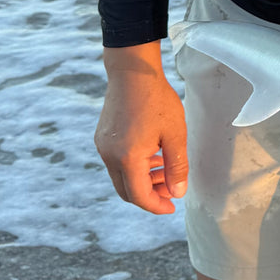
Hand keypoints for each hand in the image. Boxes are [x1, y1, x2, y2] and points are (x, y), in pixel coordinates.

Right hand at [96, 43, 187, 214]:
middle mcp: (110, 156)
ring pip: (121, 176)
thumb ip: (177, 166)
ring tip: (166, 168)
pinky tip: (153, 154)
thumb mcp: (175, 134)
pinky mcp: (102, 137)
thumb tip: (177, 193)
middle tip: (172, 189)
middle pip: (127, 191)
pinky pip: (117, 162)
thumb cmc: (157, 100)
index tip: (172, 207)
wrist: (132, 71)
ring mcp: (103, 147)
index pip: (139, 196)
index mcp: (127, 158)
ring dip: (143, 179)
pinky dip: (134, 166)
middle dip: (150, 195)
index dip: (156, 206)